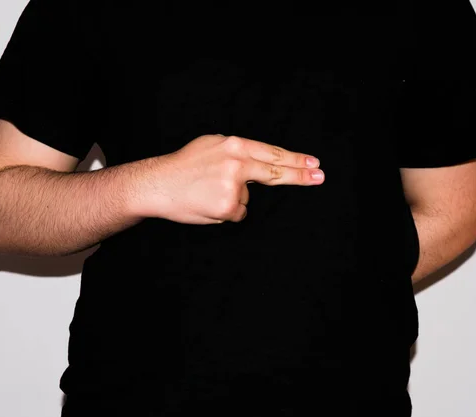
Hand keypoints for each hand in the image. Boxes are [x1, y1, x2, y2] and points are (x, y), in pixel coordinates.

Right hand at [148, 134, 323, 224]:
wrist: (156, 184)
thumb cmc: (182, 166)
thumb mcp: (211, 146)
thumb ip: (236, 152)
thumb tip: (259, 161)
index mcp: (233, 145)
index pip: (271, 153)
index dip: (294, 159)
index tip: (313, 163)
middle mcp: (237, 163)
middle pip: (275, 172)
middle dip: (300, 175)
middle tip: (319, 176)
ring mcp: (233, 186)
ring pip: (247, 198)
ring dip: (234, 198)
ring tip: (207, 191)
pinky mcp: (227, 206)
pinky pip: (237, 212)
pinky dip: (225, 211)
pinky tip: (207, 202)